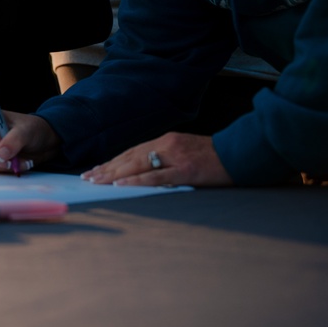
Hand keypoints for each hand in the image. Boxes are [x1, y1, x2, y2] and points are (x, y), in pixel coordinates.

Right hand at [0, 107, 62, 173]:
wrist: (42, 141)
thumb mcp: (27, 131)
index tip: (4, 146)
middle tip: (8, 163)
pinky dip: (4, 169)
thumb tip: (0, 155)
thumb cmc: (33, 129)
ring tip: (20, 161)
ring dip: (1, 165)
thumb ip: (14, 140)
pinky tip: (17, 164)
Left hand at [81, 132, 232, 186]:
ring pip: (138, 165)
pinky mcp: (186, 170)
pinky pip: (156, 176)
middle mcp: (166, 145)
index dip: (112, 162)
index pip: (132, 152)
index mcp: (165, 141)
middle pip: (129, 157)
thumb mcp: (185, 152)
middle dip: (107, 168)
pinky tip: (121, 185)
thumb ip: (165, 158)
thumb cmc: (213, 157)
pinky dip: (137, 181)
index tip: (95, 170)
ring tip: (97, 181)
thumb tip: (143, 170)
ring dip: (114, 174)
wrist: (240, 153)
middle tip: (88, 178)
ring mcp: (175, 157)